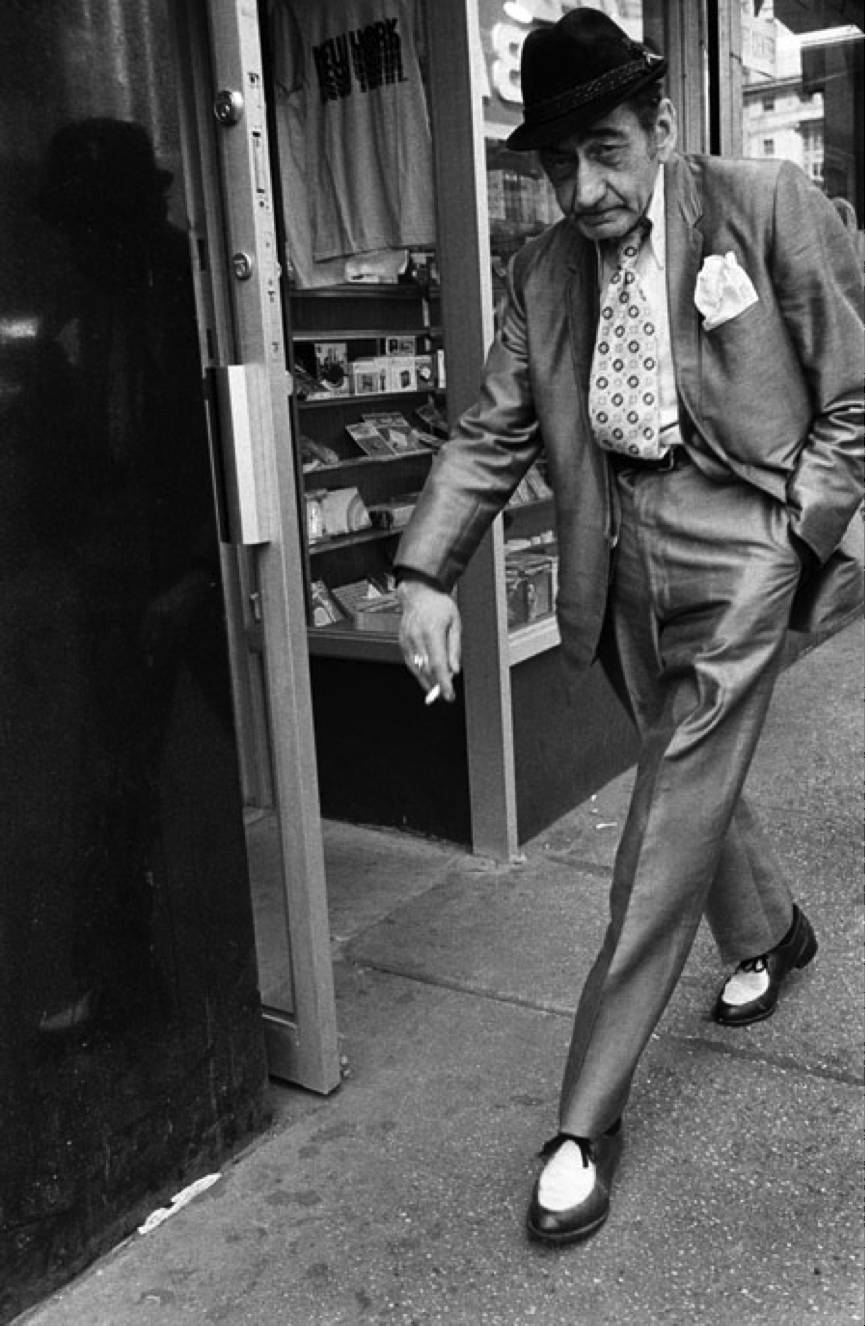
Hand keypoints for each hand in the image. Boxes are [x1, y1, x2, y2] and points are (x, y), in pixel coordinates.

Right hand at [397, 578, 460, 701]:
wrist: (419, 592)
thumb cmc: (441, 607)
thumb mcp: (455, 624)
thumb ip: (454, 649)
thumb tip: (454, 671)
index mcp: (432, 631)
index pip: (438, 664)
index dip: (443, 683)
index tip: (449, 696)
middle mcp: (417, 636)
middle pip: (426, 669)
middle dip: (436, 685)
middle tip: (445, 695)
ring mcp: (407, 639)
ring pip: (416, 668)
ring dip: (426, 681)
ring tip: (436, 690)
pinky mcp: (402, 641)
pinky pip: (409, 662)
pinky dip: (418, 672)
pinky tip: (426, 679)